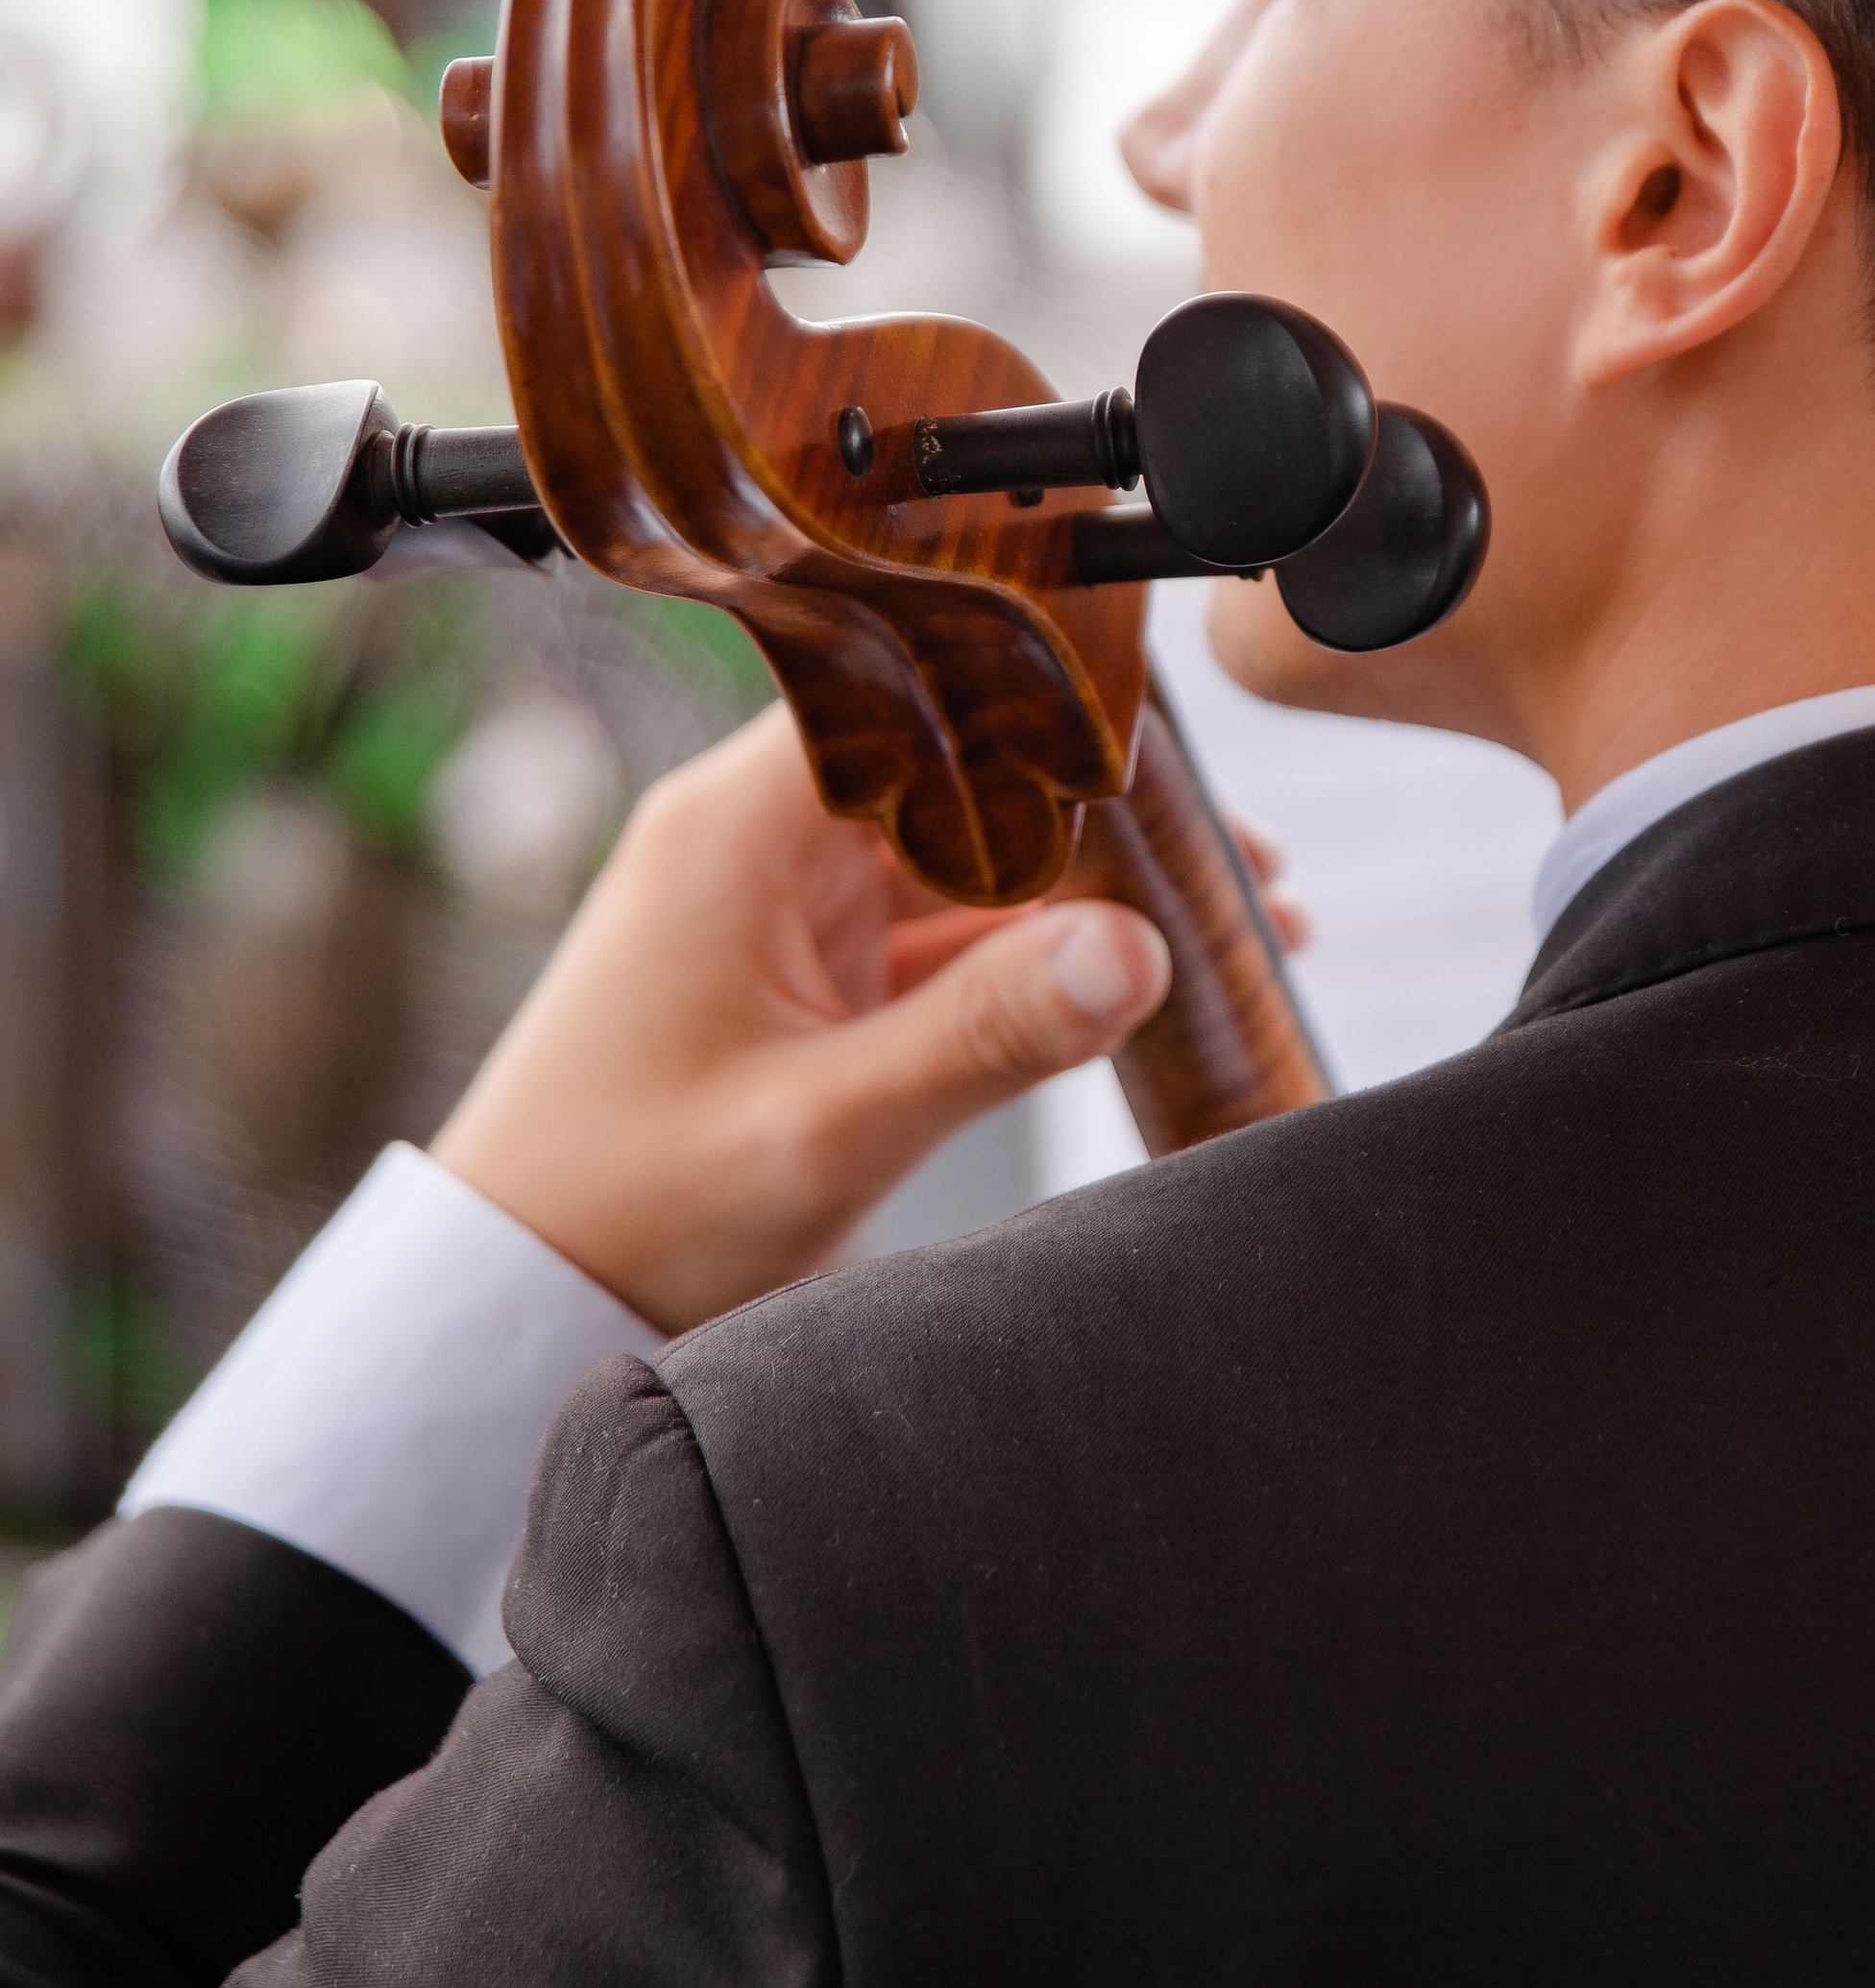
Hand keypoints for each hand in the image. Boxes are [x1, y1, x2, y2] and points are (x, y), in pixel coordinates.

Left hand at [431, 704, 1178, 1334]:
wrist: (516, 1293)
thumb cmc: (625, 1212)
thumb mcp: (827, 1129)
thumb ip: (988, 1035)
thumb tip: (1141, 948)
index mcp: (738, 826)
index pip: (912, 693)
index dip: (1044, 709)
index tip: (1171, 754)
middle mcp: (758, 839)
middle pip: (962, 772)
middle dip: (1102, 816)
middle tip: (1244, 863)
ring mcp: (782, 905)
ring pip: (968, 855)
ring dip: (1082, 891)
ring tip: (1232, 920)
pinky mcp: (803, 972)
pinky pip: (942, 933)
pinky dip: (1034, 955)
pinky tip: (1135, 982)